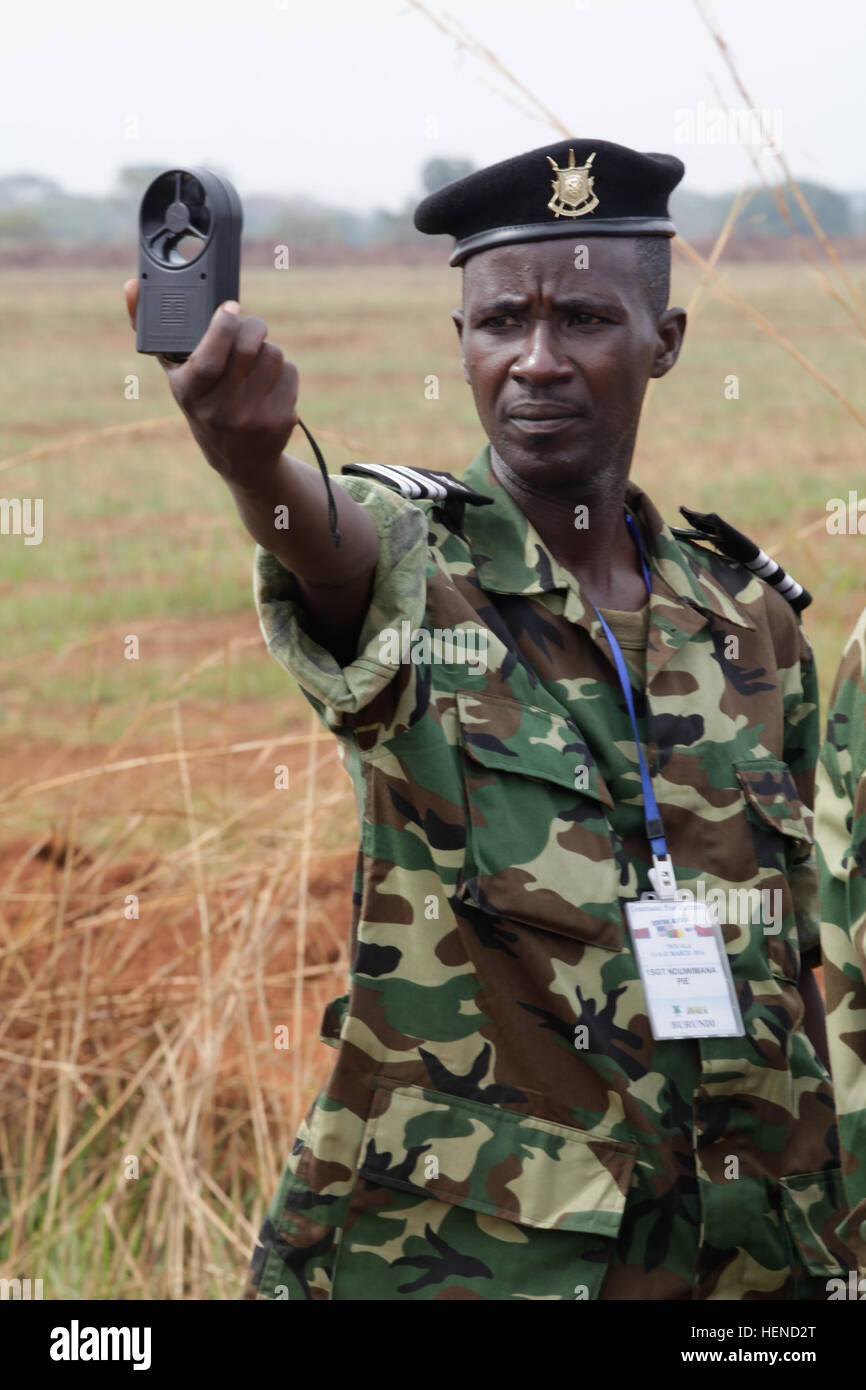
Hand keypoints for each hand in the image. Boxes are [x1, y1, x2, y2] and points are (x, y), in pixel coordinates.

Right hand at [123, 279, 298, 486]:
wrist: (240, 460)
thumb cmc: (204, 406)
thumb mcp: (178, 377)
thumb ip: (155, 332)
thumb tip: (131, 285)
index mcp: (190, 396)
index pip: (209, 358)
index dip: (222, 327)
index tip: (229, 307)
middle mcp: (222, 411)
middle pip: (248, 348)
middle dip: (252, 326)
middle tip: (248, 325)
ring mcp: (254, 417)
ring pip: (273, 354)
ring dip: (267, 348)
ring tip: (255, 361)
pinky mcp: (281, 419)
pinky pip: (289, 372)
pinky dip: (282, 369)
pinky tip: (268, 381)